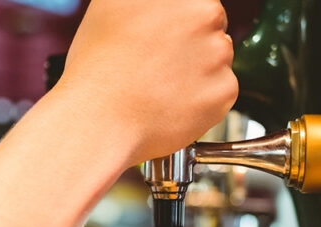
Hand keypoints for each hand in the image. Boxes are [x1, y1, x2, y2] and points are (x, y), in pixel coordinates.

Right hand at [56, 0, 237, 165]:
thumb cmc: (97, 68)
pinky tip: (170, 105)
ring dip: (197, 72)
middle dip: (191, 45)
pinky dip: (201, 102)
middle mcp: (206, 15)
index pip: (195, 5)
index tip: (160, 40)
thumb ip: (144, 1)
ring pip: (217, 60)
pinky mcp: (224, 90)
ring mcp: (219, 53)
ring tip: (159, 88)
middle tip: (156, 66)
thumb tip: (155, 6)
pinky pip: (220, 92)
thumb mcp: (109, 6)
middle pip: (211, 28)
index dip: (176, 24)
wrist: (100, 121)